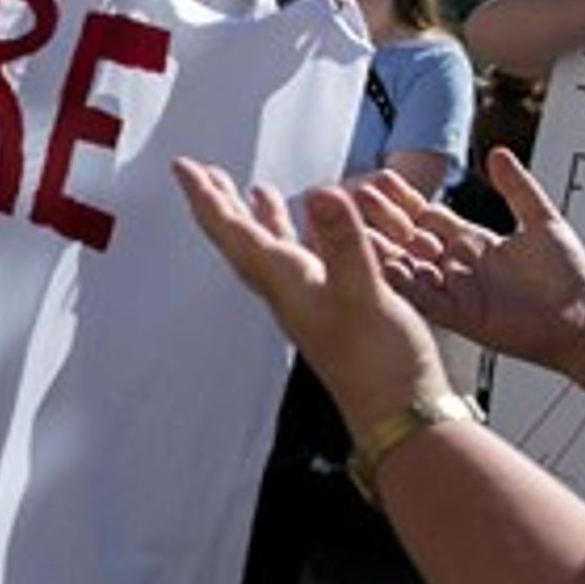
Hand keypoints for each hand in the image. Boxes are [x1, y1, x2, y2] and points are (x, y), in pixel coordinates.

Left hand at [172, 158, 452, 432]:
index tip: (183, 167)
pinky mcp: (333, 311)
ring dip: (257, 220)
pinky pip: (302, 265)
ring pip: (270, 253)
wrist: (401, 416)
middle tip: (201, 173)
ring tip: (250, 191)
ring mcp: (309, 303)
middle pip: (242, 241)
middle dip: (221, 204)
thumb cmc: (381, 364)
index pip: (235, 234)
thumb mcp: (364, 294)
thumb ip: (344, 242)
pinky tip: (311, 232)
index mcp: (286, 284)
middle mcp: (289, 293)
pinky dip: (299, 239)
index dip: (208, 198)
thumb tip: (321, 194)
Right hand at [350, 147, 584, 375]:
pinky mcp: (459, 316)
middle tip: (353, 199)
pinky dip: (399, 284)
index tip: (378, 177)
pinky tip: (377, 269)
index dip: (403, 199)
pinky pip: (422, 298)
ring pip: (408, 268)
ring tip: (353, 232)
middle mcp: (458, 266)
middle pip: (410, 239)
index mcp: (473, 243)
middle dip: (383, 220)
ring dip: (382, 251)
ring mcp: (455, 291)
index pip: (427, 215)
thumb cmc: (569, 277)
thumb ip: (517, 188)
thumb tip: (498, 153)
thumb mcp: (542, 220)